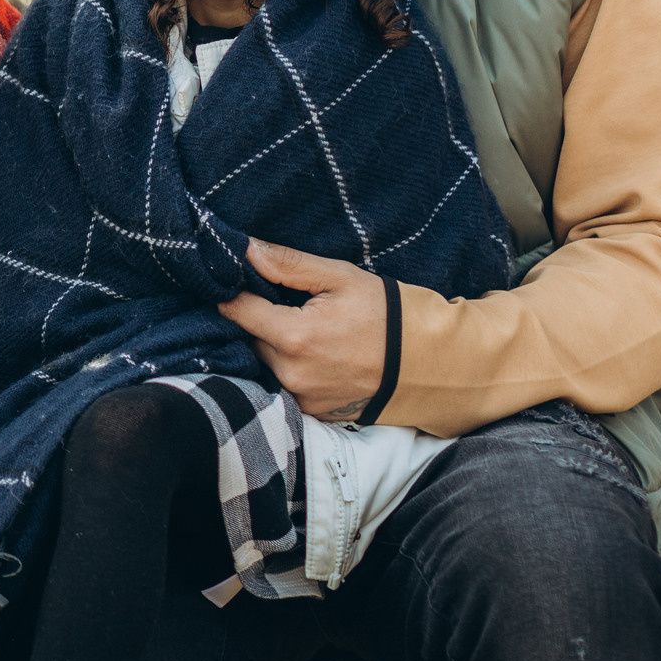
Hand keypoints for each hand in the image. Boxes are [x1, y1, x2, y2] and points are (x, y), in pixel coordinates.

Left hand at [215, 240, 389, 421]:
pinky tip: (314, 353)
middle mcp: (291, 373)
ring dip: (272, 345)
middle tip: (282, 304)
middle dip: (257, 320)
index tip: (239, 281)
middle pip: (248, 338)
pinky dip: (290, 367)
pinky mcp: (313, 412)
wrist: (427, 363)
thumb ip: (289, 264)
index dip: (233, 292)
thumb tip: (246, 249)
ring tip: (302, 328)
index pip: (236, 311)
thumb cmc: (386, 314)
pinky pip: (285, 383)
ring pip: (264, 362)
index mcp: (294, 337)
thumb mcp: (340, 278)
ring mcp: (302, 397)